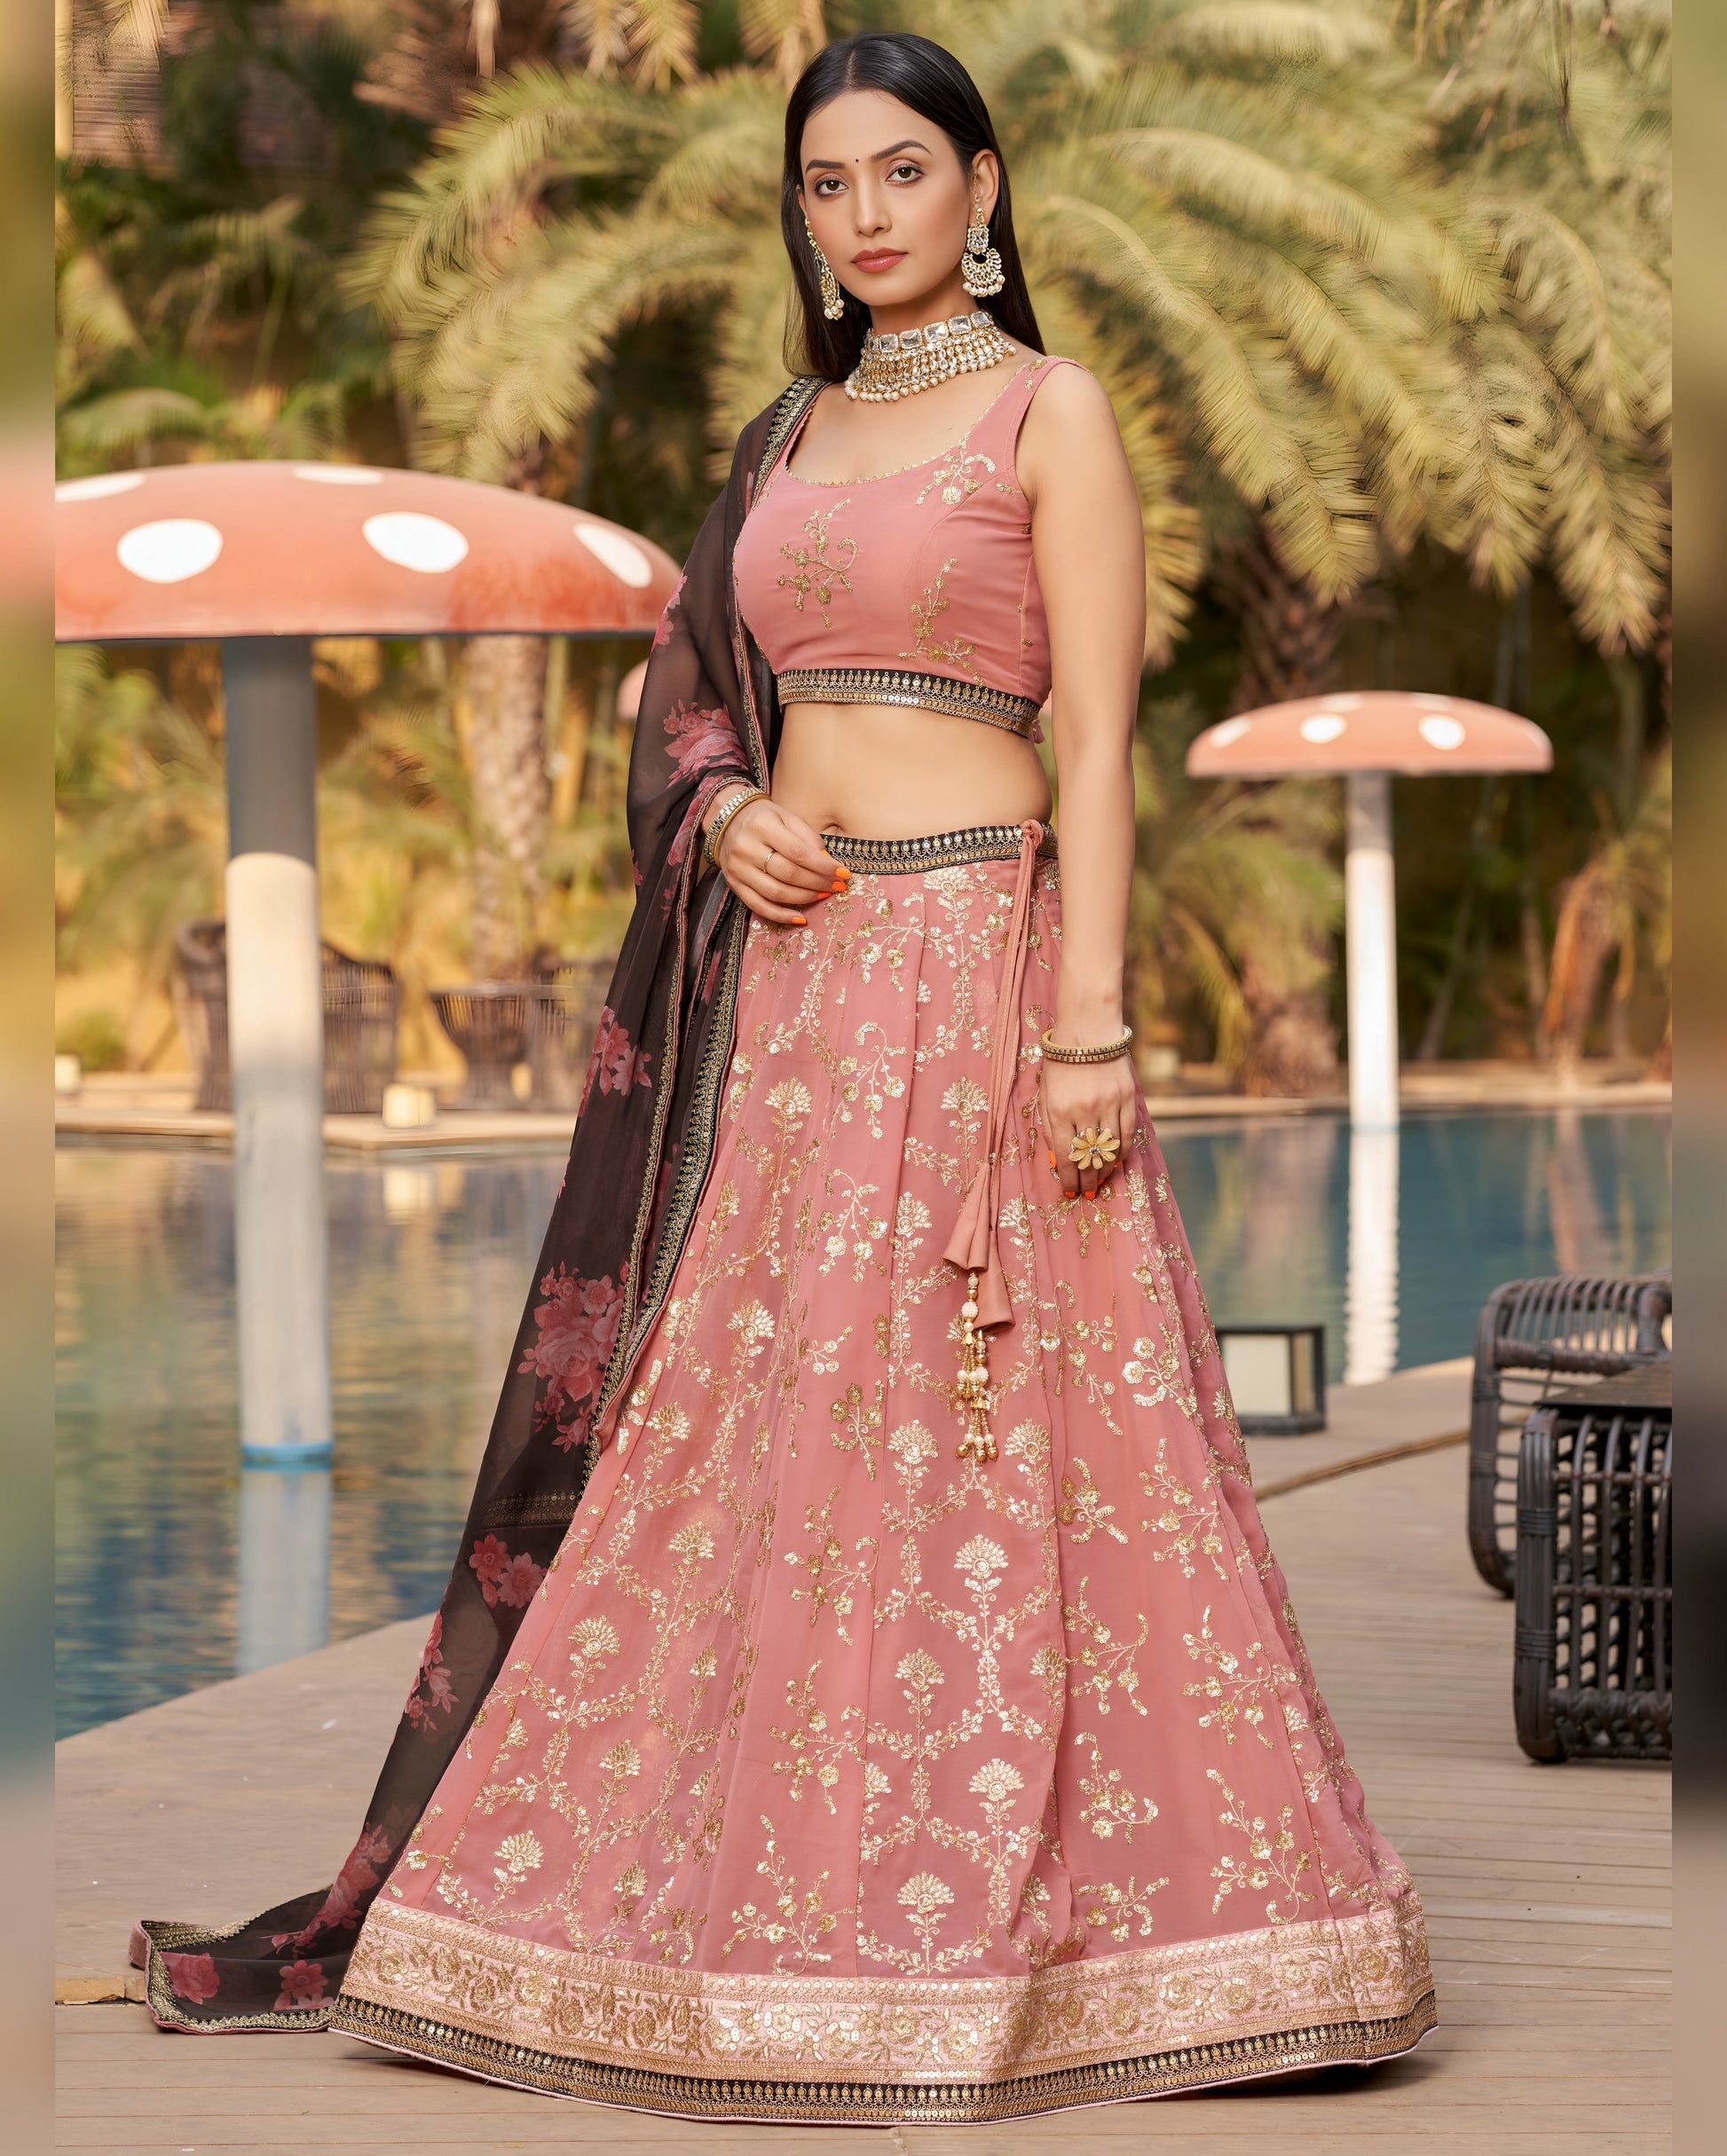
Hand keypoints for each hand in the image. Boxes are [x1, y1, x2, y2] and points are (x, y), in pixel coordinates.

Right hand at [710, 791, 847, 924]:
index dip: (823, 867)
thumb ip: (808, 838)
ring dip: (804, 899)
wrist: (728, 821)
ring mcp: (738, 869)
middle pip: (788, 874)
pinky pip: (759, 906)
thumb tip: (828, 863)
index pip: (798, 852)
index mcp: (762, 826)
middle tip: (837, 886)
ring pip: (776, 893)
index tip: (843, 874)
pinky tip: (800, 918)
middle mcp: (746, 847)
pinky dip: (781, 916)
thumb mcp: (787, 818)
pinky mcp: (734, 885)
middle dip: (817, 883)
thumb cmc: (765, 819)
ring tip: (823, 895)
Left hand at [1037, 1052, 1135, 1198]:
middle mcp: (1085, 1110)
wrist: (1088, 1030)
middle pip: (1089, 1158)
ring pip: (1110, 1149)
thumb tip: (1058, 1160)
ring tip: (1101, 1181)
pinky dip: (1122, 1151)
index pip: (1066, 1156)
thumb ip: (1051, 1127)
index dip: (1068, 1179)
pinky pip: (1127, 1133)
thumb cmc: (1060, 1064)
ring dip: (1105, 1170)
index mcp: (1059, 1110)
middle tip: (1087, 1193)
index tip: (1069, 1191)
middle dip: (1087, 1181)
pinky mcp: (1127, 1097)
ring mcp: (1109, 1104)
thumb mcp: (1045, 1095)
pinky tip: (1116, 1161)